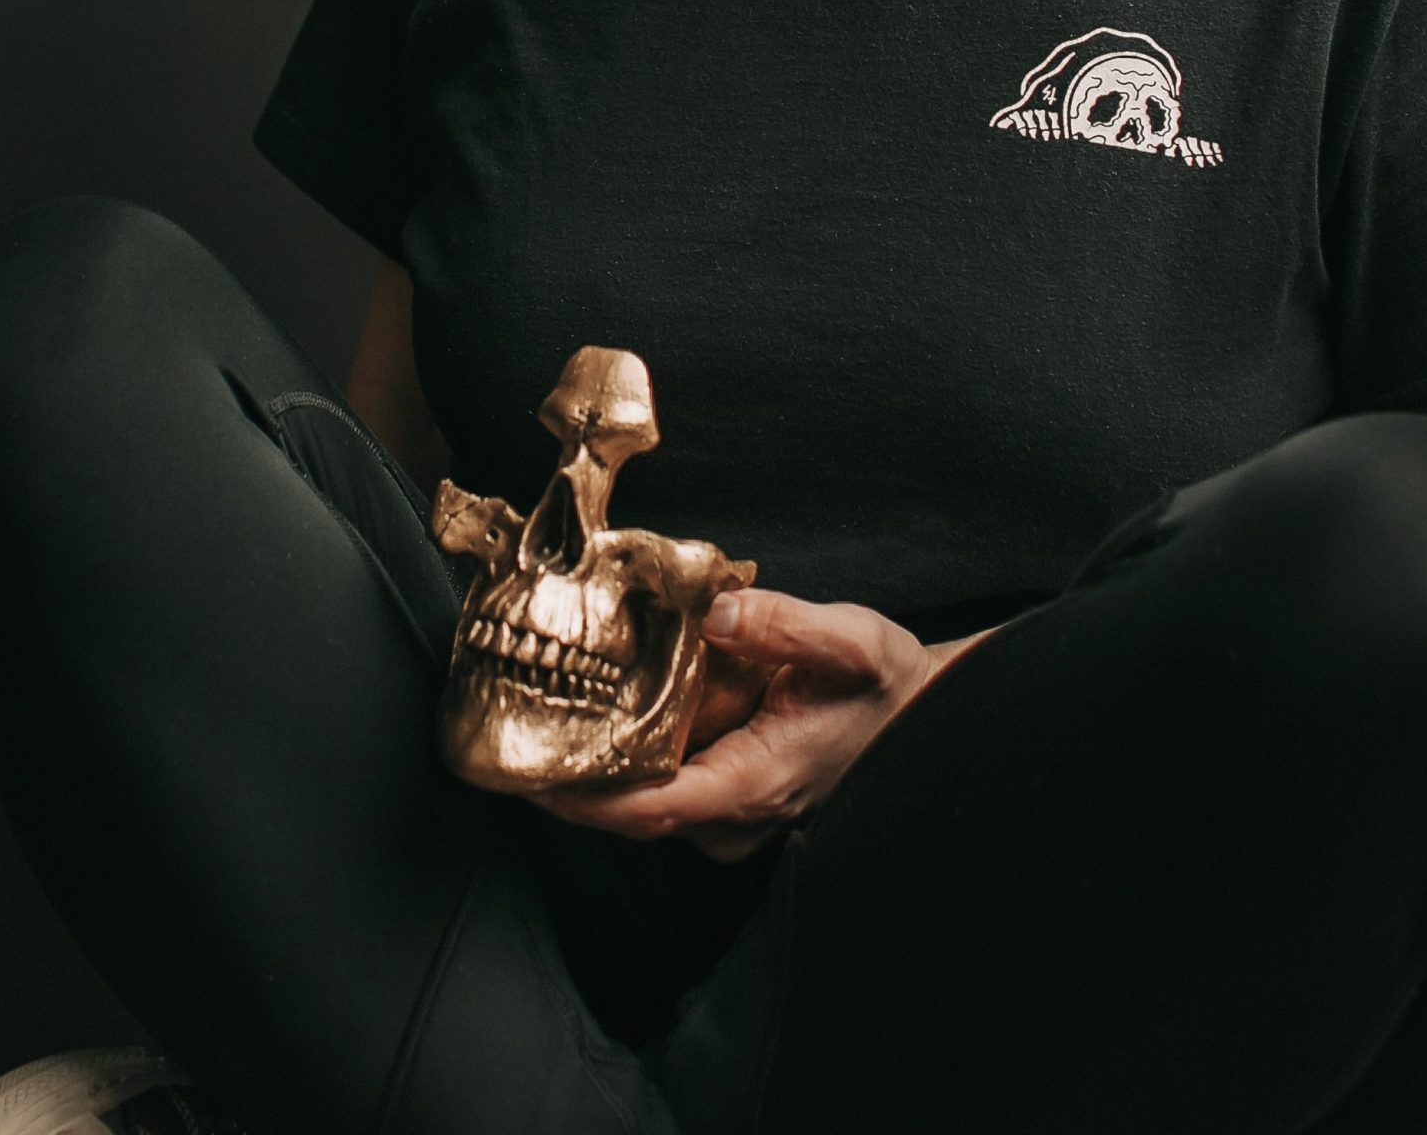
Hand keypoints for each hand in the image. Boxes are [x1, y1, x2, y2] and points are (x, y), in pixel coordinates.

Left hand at [536, 588, 949, 862]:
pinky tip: (591, 712)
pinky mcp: (725, 796)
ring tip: (532, 713)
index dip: (584, 798)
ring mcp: (728, 813)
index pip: (651, 809)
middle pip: (628, 812)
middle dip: (567, 779)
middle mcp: (735, 814)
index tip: (527, 774)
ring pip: (638, 804)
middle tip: (507, 727)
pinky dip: (621, 758)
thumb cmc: (885, 685)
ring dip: (589, 768)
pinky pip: (657, 788)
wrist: (919, 714)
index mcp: (756, 783)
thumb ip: (785, 625)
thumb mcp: (851, 642)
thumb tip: (718, 612)